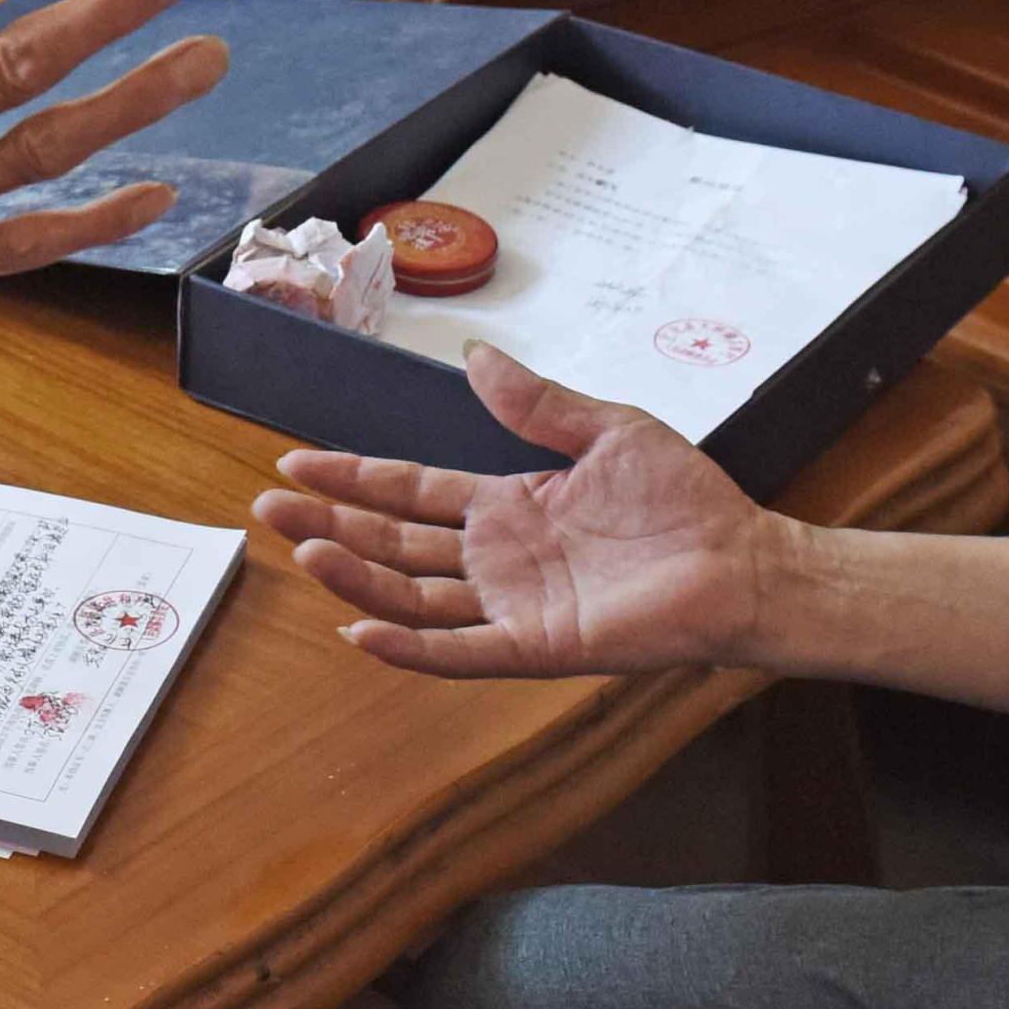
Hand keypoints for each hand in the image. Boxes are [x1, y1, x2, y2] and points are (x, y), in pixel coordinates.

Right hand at [248, 342, 808, 678]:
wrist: (742, 562)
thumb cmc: (686, 500)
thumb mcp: (607, 429)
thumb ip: (536, 402)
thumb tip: (476, 357)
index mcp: (509, 504)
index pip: (410, 491)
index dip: (354, 478)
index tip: (296, 464)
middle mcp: (499, 558)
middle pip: (393, 541)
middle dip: (329, 523)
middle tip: (267, 509)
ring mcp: (511, 605)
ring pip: (411, 593)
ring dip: (354, 574)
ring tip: (300, 551)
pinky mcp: (536, 646)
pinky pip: (459, 651)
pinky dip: (407, 646)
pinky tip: (359, 626)